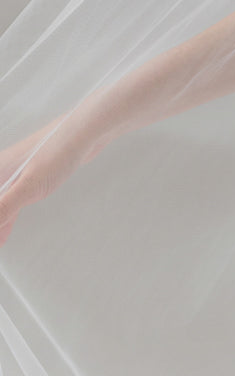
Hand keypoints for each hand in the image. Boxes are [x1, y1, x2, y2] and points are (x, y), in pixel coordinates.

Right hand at [0, 115, 100, 246]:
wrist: (85, 131)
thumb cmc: (57, 153)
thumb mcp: (28, 186)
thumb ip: (3, 208)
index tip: (0, 240)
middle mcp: (2, 169)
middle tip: (1, 242)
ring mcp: (15, 171)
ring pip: (0, 202)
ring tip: (0, 243)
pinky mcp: (30, 173)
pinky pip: (10, 199)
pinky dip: (6, 215)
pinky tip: (6, 229)